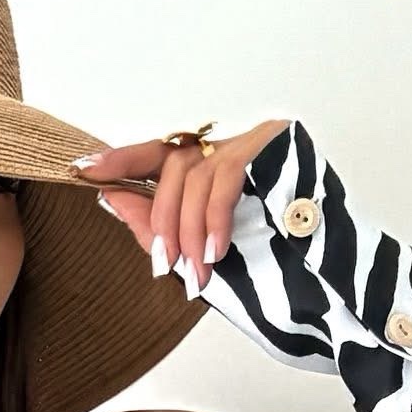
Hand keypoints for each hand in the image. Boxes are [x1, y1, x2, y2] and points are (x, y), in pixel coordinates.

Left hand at [71, 118, 290, 290]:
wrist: (327, 272)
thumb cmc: (266, 260)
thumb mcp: (196, 247)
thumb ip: (154, 224)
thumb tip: (110, 199)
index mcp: (209, 165)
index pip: (156, 154)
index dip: (121, 160)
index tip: (84, 169)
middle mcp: (227, 145)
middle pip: (173, 169)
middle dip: (163, 222)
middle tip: (165, 264)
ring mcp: (251, 139)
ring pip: (196, 176)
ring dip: (191, 230)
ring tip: (198, 270)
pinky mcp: (272, 143)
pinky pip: (227, 178)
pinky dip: (216, 217)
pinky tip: (217, 250)